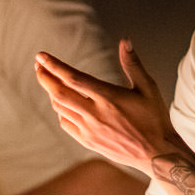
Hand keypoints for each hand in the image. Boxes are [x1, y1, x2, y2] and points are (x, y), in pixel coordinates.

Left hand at [35, 39, 180, 173]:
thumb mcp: (148, 87)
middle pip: (59, 93)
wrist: (156, 153)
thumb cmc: (154, 118)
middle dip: (45, 77)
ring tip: (49, 80)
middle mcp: (96, 114)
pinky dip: (60, 110)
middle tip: (38, 66)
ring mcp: (90, 130)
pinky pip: (65, 123)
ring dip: (51, 92)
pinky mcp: (88, 142)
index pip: (74, 78)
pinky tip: (62, 103)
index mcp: (109, 98)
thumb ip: (133, 64)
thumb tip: (125, 41)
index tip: (41, 56)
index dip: (54, 66)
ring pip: (60, 108)